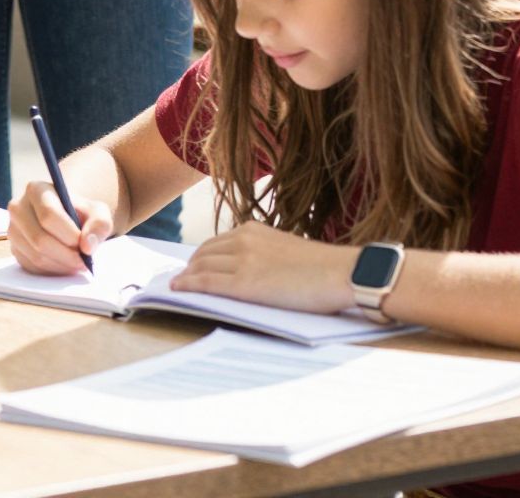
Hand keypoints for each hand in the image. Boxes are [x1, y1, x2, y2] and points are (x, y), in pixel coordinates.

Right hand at [8, 179, 112, 275]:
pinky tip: (65, 265)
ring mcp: (13, 230)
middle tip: (84, 262)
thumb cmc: (81, 213)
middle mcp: (18, 208)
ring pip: (36, 256)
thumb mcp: (97, 212)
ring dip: (61, 265)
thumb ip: (99, 224)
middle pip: (40, 239)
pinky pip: (32, 267)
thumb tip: (87, 246)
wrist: (67, 219)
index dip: (68, 234)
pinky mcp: (14, 249)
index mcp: (36, 190)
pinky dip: (52, 271)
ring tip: (78, 264)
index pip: (48, 215)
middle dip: (66, 255)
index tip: (85, 245)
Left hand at [168, 222, 357, 314]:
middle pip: (203, 254)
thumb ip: (262, 253)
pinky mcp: (244, 283)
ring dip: (185, 277)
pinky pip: (206, 283)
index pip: (216, 243)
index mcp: (254, 229)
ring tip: (178, 287)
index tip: (191, 267)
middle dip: (189, 267)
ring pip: (200, 267)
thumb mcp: (285, 249)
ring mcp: (243, 260)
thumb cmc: (322, 268)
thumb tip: (246, 268)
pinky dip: (187, 285)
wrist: (343, 274)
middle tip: (182, 279)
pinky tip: (177, 289)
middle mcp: (244, 239)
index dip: (200, 257)